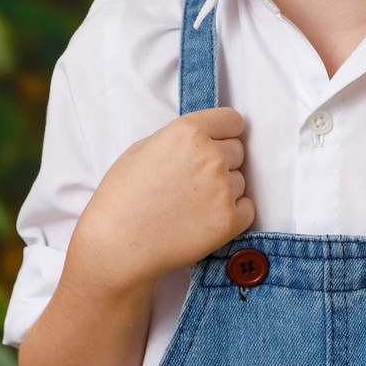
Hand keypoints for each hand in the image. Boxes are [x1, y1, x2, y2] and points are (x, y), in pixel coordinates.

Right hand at [67, 108, 253, 294]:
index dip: (225, 133)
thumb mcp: (142, 149)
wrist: (117, 244)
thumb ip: (179, 139)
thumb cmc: (122, 197)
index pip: (232, 120)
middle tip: (194, 181)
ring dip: (224, 190)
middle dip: (222, 162)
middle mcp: (211, 156)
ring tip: (191, 205)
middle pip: (238, 151)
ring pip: (240, 181)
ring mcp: (223, 189)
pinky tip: (205, 219)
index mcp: (188, 132)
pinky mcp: (230, 220)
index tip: (219, 143)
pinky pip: (248, 208)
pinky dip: (233, 214)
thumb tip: (203, 139)